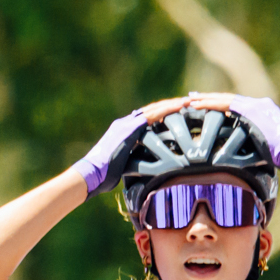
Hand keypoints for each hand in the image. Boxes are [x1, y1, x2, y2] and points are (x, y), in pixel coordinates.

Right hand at [71, 98, 185, 193]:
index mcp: (122, 132)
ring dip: (171, 104)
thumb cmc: (103, 177)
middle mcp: (124, 124)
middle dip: (169, 106)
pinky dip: (168, 109)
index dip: (160, 115)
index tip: (175, 114)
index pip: (145, 119)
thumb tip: (147, 172)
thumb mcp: (123, 167)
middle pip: (151, 110)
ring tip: (188, 102)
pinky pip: (153, 115)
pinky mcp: (130, 129)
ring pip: (154, 109)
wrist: (90, 174)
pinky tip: (180, 107)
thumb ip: (134, 162)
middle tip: (187, 103)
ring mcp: (126, 124)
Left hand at [197, 93, 279, 169]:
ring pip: (225, 99)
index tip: (205, 105)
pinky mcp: (252, 110)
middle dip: (209, 99)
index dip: (219, 105)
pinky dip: (211, 104)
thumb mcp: (263, 143)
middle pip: (229, 99)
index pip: (236, 105)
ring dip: (207, 100)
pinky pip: (226, 104)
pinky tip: (198, 105)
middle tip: (192, 98)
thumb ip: (251, 138)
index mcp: (262, 110)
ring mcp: (256, 105)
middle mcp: (259, 104)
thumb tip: (237, 146)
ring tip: (190, 100)